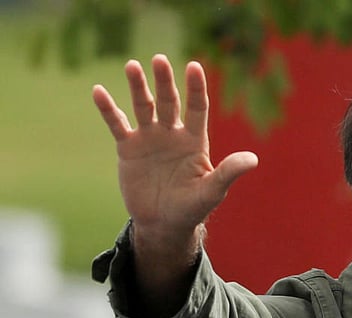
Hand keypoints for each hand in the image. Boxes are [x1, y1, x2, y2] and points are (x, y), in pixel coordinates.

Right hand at [93, 54, 257, 242]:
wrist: (164, 224)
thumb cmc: (192, 208)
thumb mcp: (212, 191)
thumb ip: (229, 172)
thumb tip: (253, 160)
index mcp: (195, 141)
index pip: (198, 108)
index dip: (196, 88)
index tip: (194, 66)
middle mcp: (172, 134)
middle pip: (169, 101)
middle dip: (164, 81)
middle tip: (159, 59)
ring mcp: (150, 139)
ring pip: (144, 106)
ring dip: (138, 87)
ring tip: (132, 66)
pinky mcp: (128, 148)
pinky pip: (117, 124)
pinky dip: (108, 109)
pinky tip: (98, 91)